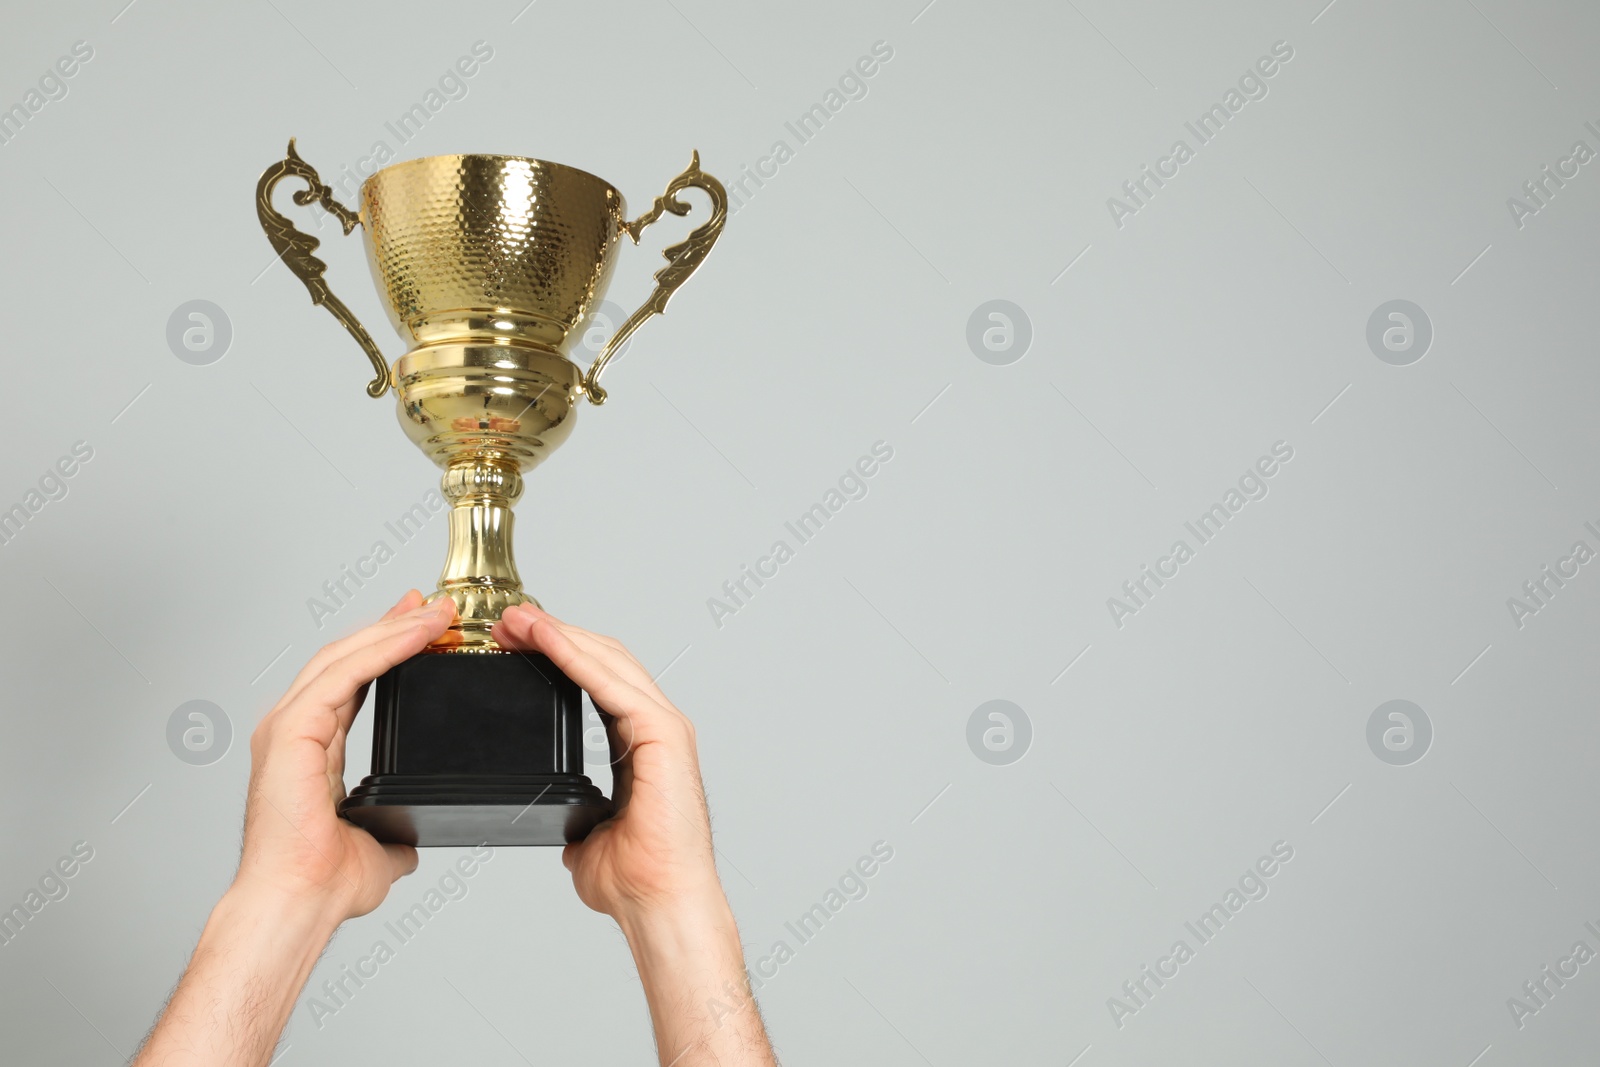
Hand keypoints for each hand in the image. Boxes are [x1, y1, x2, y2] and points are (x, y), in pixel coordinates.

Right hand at [132, 592, 457, 1066]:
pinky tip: (416, 634)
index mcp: (309, 748)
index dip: (384, 647)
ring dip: (393, 629)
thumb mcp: (376, 845)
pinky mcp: (292, 730)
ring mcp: (288, 726)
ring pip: (344, 657)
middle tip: (433, 604)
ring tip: (435, 611)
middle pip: (346, 656)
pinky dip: (383, 649)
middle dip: (391, 624)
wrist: (299, 902)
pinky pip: (345, 675)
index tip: (420, 625)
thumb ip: (389, 831)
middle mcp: (293, 729)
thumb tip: (407, 841)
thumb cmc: (323, 882)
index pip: (349, 680)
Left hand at [492, 605, 774, 1065]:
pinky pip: (612, 683)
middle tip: (505, 619)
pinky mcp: (663, 733)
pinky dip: (575, 657)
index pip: (597, 679)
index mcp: (638, 743)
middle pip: (603, 658)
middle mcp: (656, 726)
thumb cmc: (634, 878)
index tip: (512, 640)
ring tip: (515, 619)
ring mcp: (664, 726)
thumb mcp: (586, 832)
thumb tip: (560, 825)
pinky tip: (544, 640)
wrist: (659, 902)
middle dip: (553, 632)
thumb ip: (577, 815)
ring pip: (609, 659)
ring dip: (559, 634)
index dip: (557, 653)